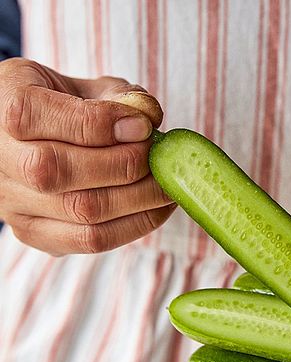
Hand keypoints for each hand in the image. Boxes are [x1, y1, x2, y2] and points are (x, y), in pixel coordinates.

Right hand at [0, 58, 174, 254]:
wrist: (30, 142)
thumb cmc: (62, 106)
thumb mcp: (82, 85)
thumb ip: (115, 95)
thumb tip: (149, 117)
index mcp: (2, 106)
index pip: (36, 116)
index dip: (100, 123)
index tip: (143, 125)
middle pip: (59, 171)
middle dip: (124, 165)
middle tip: (161, 159)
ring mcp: (13, 204)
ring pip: (81, 212)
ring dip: (139, 200)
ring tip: (168, 185)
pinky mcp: (35, 233)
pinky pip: (91, 240)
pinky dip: (135, 225)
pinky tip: (157, 207)